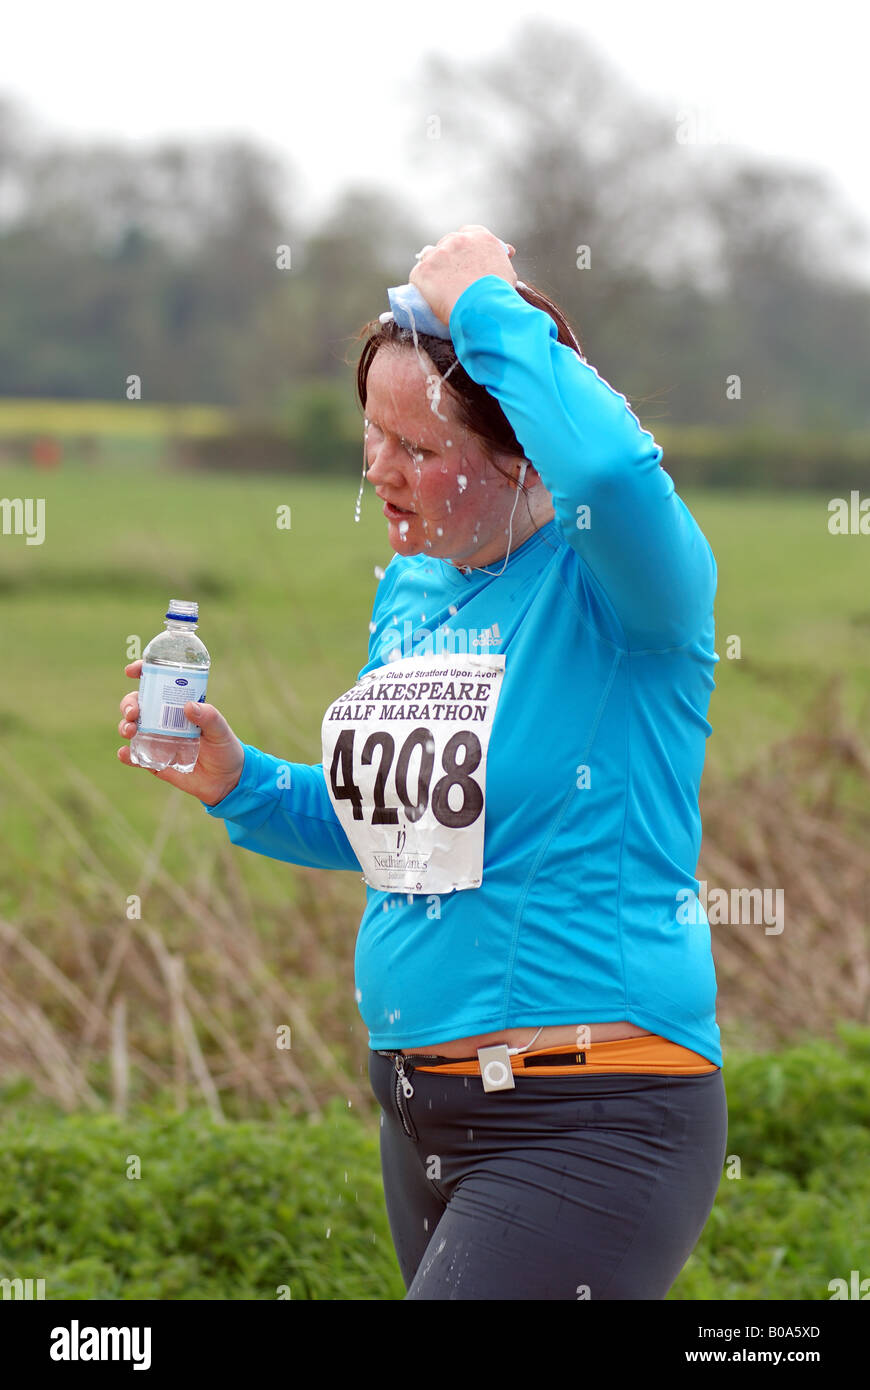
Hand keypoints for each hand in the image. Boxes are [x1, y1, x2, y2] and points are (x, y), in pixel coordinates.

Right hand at [117, 660, 244, 806]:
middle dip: (129, 704)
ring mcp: (157, 740)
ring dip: (125, 726)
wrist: (226, 781)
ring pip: (132, 727)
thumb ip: (210, 718)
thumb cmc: (225, 749)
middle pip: (138, 704)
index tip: (132, 671)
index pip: (157, 683)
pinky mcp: (154, 761)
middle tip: (133, 712)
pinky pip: (135, 756)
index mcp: (179, 705)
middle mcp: (164, 720)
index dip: (142, 673)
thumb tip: (189, 706)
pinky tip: (124, 753)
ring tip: (130, 731)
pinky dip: (126, 754)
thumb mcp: (221, 731)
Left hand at [408, 224, 516, 328]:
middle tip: (451, 281)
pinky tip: (429, 300)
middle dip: (447, 260)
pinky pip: (418, 277)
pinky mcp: (423, 270)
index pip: (466, 234)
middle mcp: (458, 240)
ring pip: (430, 259)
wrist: (485, 308)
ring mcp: (439, 254)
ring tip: (440, 293)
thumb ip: (501, 259)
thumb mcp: (508, 272)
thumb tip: (507, 251)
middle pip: (445, 245)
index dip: (463, 249)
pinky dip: (421, 288)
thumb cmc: (500, 295)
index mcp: (480, 238)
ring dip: (433, 272)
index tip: (463, 261)